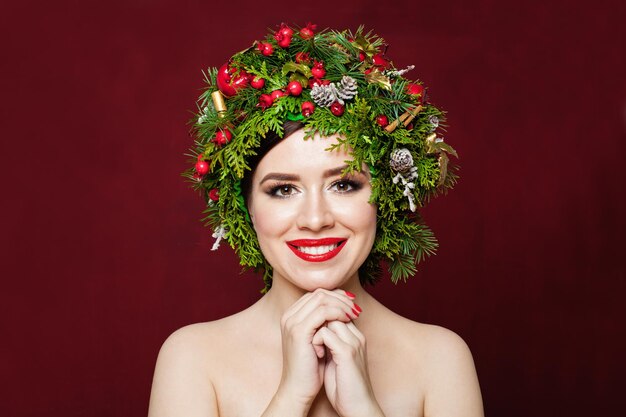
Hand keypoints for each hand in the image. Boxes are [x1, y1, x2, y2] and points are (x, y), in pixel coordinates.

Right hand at [275, 289, 357, 410]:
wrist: (299, 389)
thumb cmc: (310, 367)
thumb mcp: (318, 340)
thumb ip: (324, 323)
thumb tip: (343, 306)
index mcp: (291, 316)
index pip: (316, 294)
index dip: (336, 295)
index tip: (352, 303)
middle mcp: (289, 316)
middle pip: (318, 293)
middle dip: (340, 298)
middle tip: (355, 307)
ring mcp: (292, 322)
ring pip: (321, 299)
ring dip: (341, 304)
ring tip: (354, 314)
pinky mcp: (299, 331)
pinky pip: (322, 312)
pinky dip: (337, 313)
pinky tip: (348, 320)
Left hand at [313, 320, 384, 416]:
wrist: (358, 407)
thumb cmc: (345, 387)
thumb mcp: (336, 360)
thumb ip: (330, 343)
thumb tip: (315, 331)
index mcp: (355, 336)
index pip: (337, 311)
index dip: (321, 319)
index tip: (312, 334)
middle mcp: (356, 335)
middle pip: (333, 310)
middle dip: (317, 321)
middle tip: (311, 339)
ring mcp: (353, 342)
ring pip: (329, 318)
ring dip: (316, 330)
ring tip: (314, 347)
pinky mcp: (347, 352)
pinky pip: (325, 333)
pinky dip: (316, 341)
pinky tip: (317, 354)